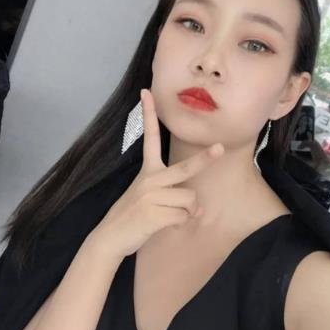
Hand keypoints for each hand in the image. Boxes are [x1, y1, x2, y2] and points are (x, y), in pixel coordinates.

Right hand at [86, 88, 224, 261]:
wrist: (110, 237)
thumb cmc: (133, 216)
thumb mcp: (149, 198)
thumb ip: (175, 197)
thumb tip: (200, 208)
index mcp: (147, 171)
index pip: (150, 138)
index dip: (148, 114)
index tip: (146, 92)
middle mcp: (149, 179)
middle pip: (185, 168)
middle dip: (204, 159)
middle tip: (220, 148)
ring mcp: (151, 196)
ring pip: (189, 200)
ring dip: (187, 212)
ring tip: (171, 217)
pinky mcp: (153, 214)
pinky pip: (183, 217)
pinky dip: (181, 224)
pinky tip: (166, 226)